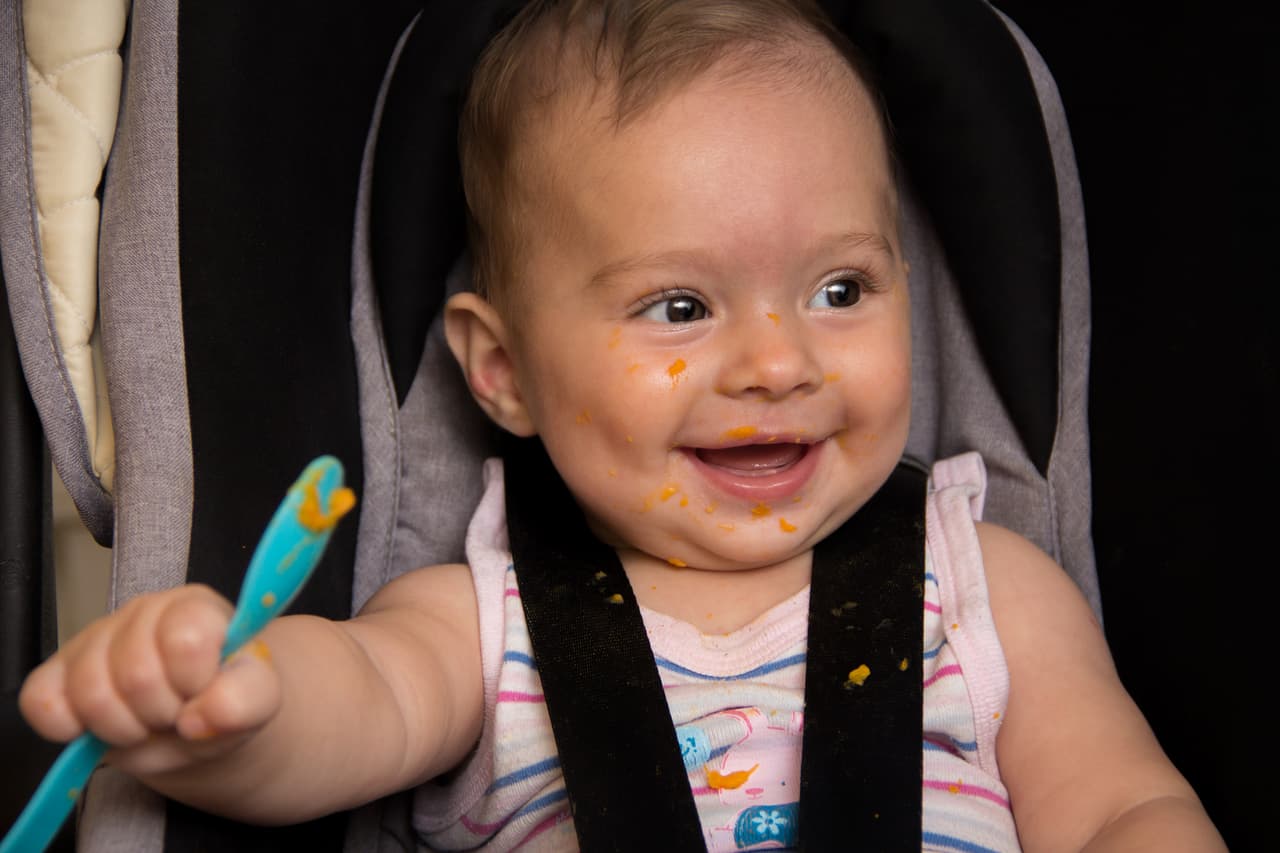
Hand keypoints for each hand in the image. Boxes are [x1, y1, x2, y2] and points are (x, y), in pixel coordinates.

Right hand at [18, 584, 281, 775]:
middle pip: (134, 674)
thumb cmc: (227, 699)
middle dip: (161, 713)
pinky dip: (70, 728)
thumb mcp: (259, 700)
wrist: (199, 724)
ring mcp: (95, 639)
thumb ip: (246, 700)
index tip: (204, 692)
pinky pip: (42, 702)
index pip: (184, 638)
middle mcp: (142, 613)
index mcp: (195, 608)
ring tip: (148, 722)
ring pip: (89, 693)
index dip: (194, 681)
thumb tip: (200, 717)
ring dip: (123, 727)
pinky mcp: (56, 674)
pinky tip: (101, 726)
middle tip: (177, 714)